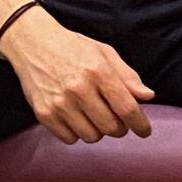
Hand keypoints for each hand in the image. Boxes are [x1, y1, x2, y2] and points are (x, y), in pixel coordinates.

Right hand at [0, 10, 154, 142]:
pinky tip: (75, 116)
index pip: (126, 108)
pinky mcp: (43, 114)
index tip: (144, 131)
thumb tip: (148, 96)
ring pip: (91, 136)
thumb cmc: (73, 47)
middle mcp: (78, 89)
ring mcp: (59, 103)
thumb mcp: (105, 53)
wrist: (33, 43)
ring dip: (98, 130)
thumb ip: (128, 76)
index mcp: (98, 71)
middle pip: (111, 127)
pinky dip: (77, 132)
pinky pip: (70, 139)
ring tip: (93, 114)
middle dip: (119, 127)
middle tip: (116, 118)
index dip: (140, 124)